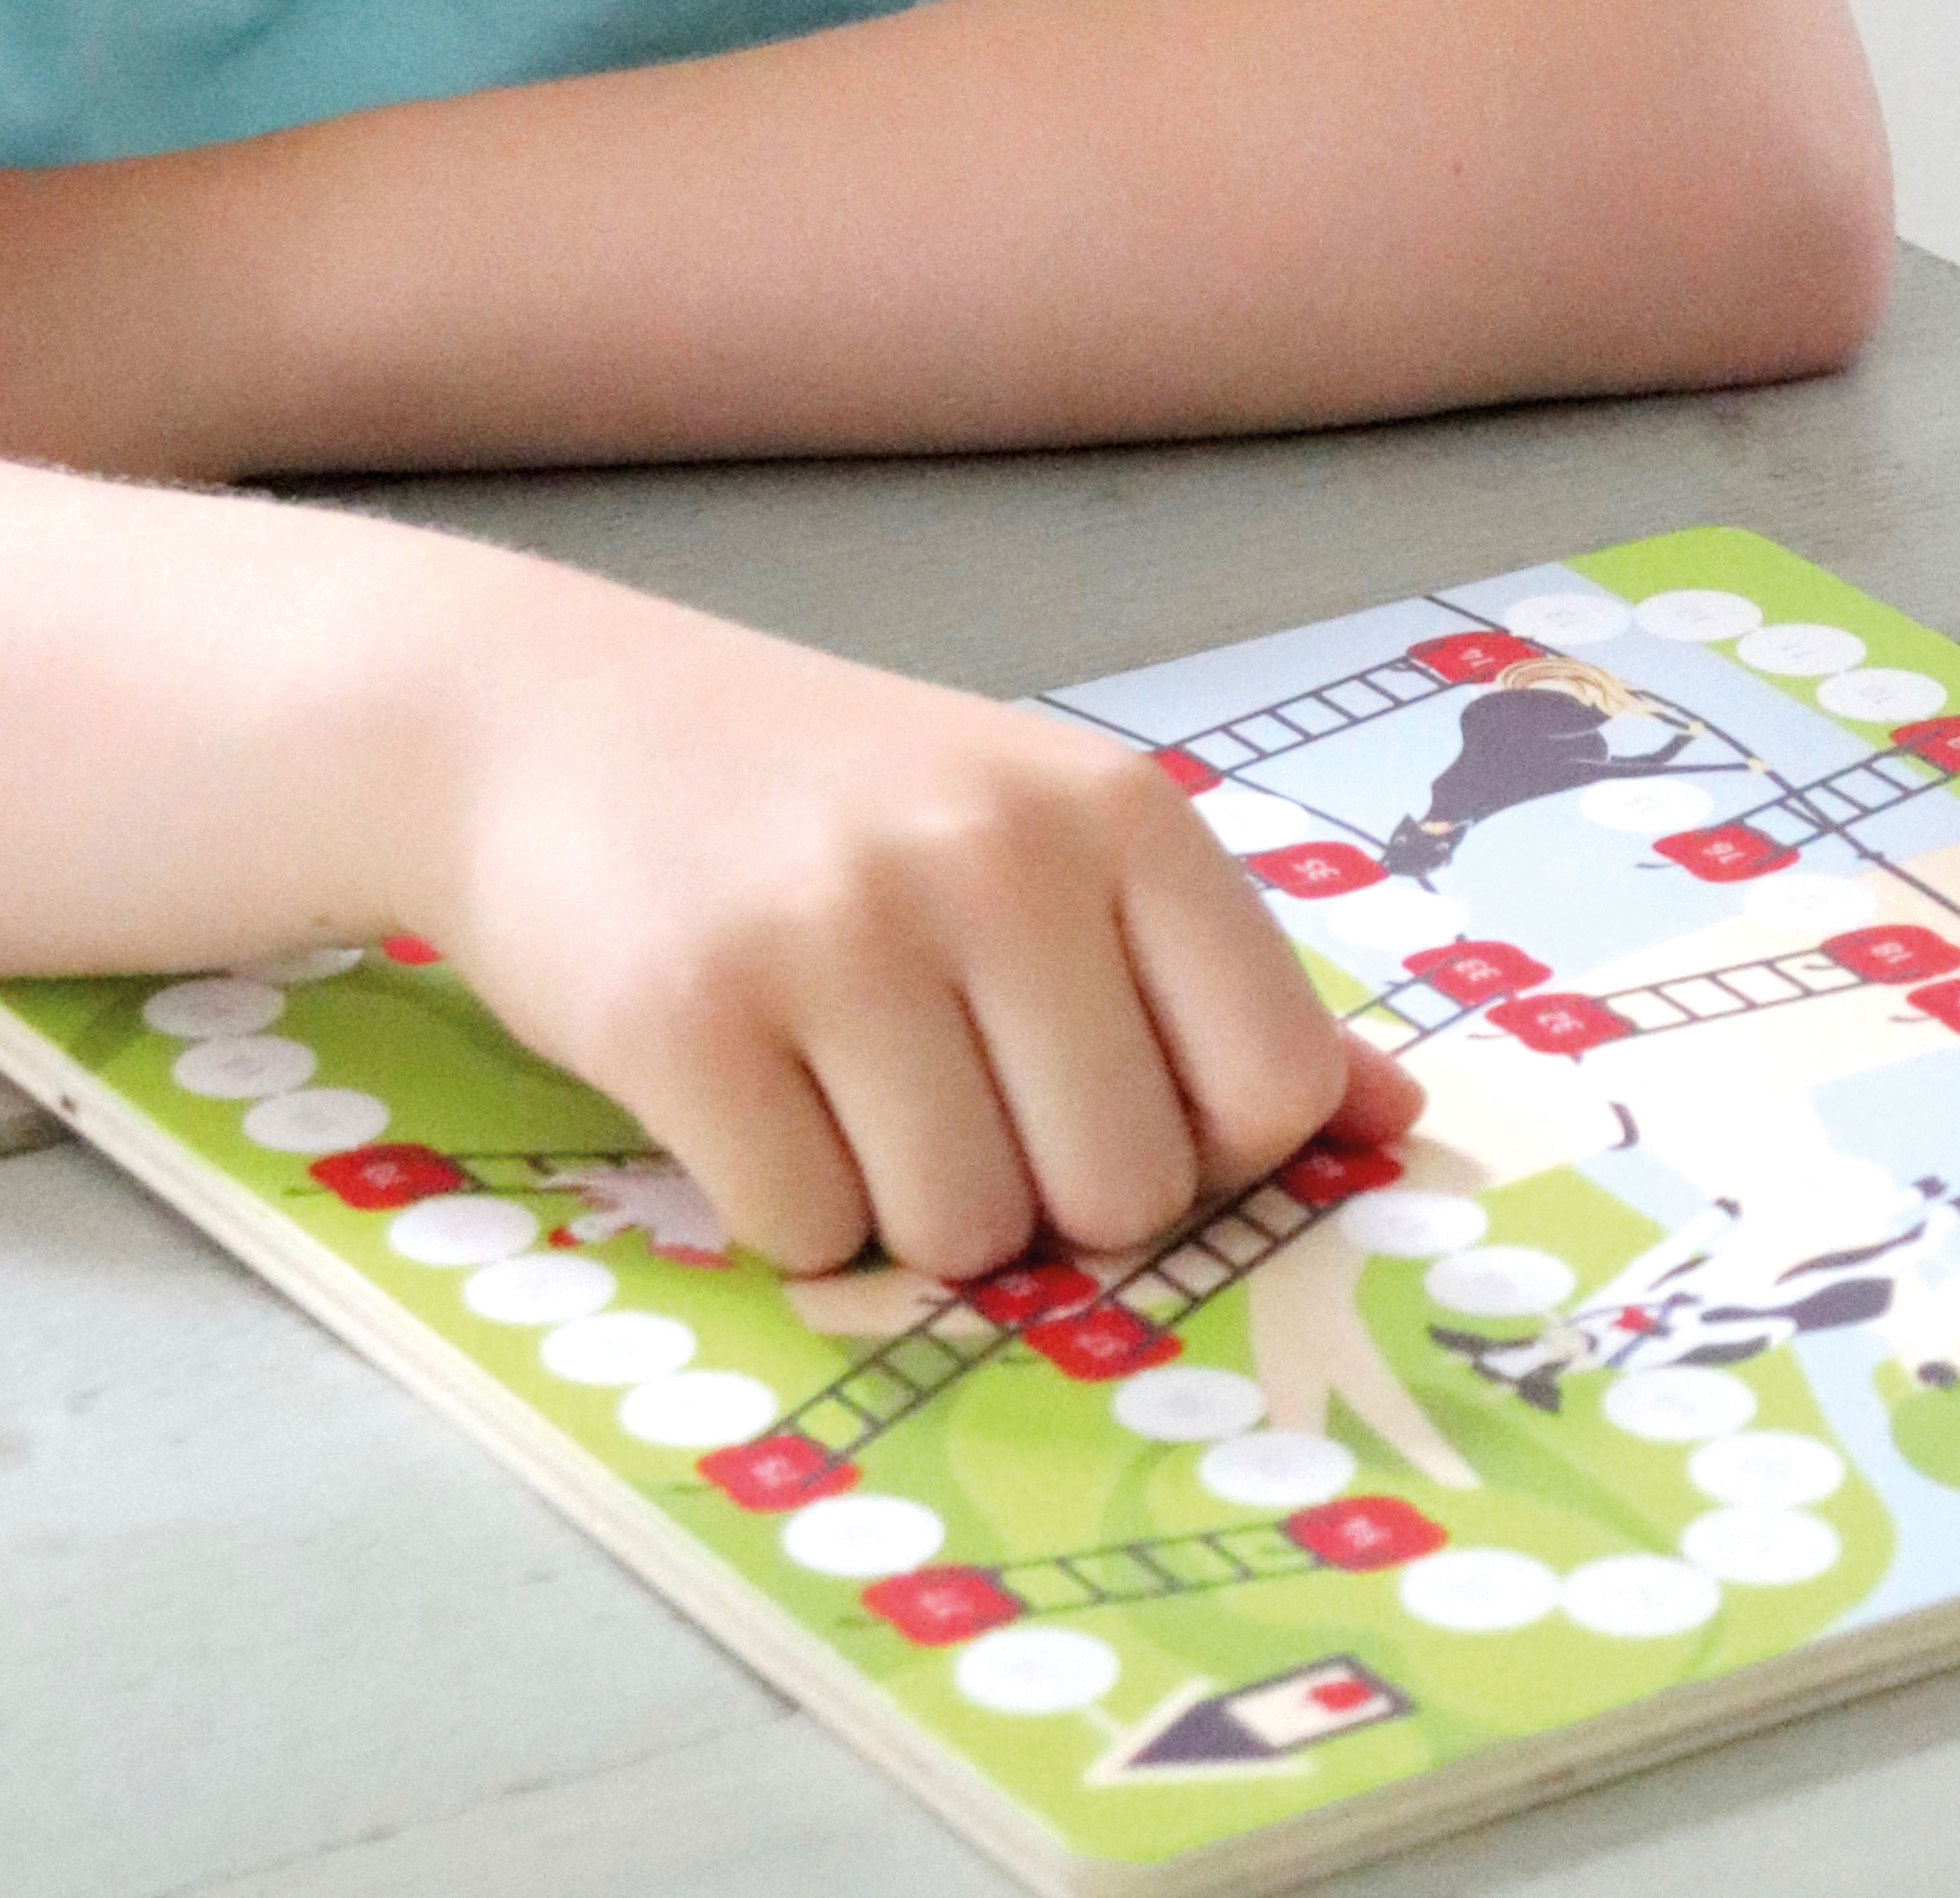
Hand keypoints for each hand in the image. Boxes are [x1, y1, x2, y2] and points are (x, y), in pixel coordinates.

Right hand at [408, 565, 1421, 1283]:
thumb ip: (1222, 985)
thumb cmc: (837, 803)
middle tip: (948, 1093)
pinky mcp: (692, 1017)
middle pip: (1121, 1199)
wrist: (556, 719)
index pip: (1271, 1094)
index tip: (1106, 1101)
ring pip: (960, 1239)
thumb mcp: (1052, 841)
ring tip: (838, 1077)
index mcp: (1122, 815)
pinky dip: (780, 1206)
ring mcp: (842, 934)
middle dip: (1040, 1200)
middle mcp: (1000, 859)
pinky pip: (806, 1236)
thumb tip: (1403, 1125)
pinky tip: (743, 1086)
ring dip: (901, 1209)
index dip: (1200, 1153)